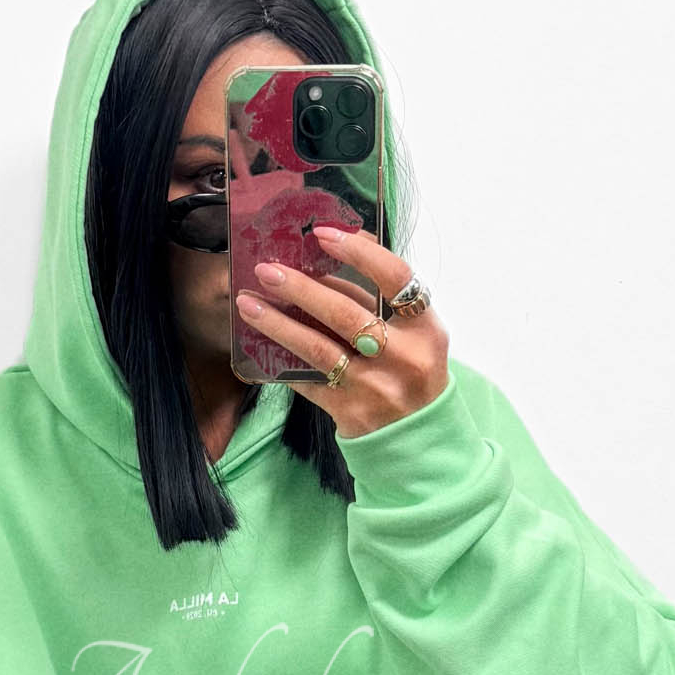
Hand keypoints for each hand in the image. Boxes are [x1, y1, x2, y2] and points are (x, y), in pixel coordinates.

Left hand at [234, 225, 450, 441]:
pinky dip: (282, 360)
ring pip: (318, 348)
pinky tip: (259, 344)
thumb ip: (381, 303)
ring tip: (248, 303)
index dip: (358, 252)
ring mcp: (375, 388)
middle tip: (266, 270)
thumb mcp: (415, 337)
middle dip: (300, 287)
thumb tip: (327, 258)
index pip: (394, 277)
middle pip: (345, 313)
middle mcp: (404, 358)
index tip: (322, 234)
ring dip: (278, 322)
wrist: (421, 440)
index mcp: (426, 330)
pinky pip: (308, 380)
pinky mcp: (350, 413)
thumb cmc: (412, 375)